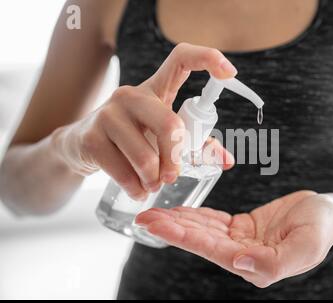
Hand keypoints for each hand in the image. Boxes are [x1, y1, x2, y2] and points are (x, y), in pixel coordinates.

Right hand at [50, 43, 236, 199]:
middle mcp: (131, 95)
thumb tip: (227, 161)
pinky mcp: (91, 137)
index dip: (206, 59)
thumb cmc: (131, 139)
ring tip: (152, 185)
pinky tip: (137, 190)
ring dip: (153, 180)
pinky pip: (123, 171)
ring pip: (145, 156)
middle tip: (173, 176)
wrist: (79, 146)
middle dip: (176, 159)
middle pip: (168, 124)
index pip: (180, 59)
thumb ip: (195, 145)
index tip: (229, 72)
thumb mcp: (161, 136)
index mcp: (155, 89)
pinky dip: (136, 188)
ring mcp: (108, 114)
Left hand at [135, 191, 332, 287]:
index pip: (211, 250)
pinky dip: (194, 215)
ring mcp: (240, 242)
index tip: (156, 225)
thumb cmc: (321, 229)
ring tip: (151, 212)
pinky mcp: (241, 228)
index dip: (182, 237)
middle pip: (200, 240)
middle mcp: (243, 256)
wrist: (329, 214)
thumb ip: (275, 262)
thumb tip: (240, 264)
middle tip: (143, 216)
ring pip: (203, 230)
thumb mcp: (306, 245)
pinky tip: (177, 209)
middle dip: (171, 228)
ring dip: (178, 221)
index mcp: (256, 264)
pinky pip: (213, 221)